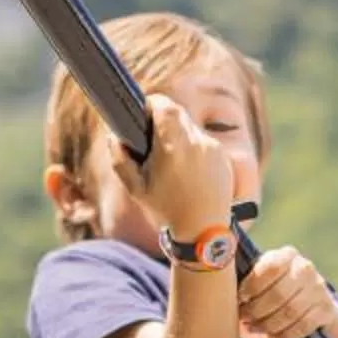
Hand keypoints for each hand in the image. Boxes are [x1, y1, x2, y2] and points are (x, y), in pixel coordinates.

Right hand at [115, 93, 233, 237]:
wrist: (204, 233)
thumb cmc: (167, 212)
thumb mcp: (135, 188)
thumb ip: (119, 158)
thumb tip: (113, 136)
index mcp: (173, 147)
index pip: (165, 106)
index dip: (153, 104)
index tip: (144, 112)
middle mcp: (197, 143)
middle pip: (179, 114)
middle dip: (164, 119)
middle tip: (153, 135)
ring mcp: (214, 149)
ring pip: (192, 128)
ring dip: (179, 136)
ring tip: (170, 161)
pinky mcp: (225, 158)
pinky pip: (205, 143)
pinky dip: (194, 149)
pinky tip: (188, 172)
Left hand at [238, 245, 337, 337]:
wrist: (311, 298)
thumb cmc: (275, 286)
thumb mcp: (264, 273)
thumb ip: (248, 276)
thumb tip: (221, 285)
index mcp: (287, 255)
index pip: (269, 268)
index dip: (252, 287)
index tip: (240, 299)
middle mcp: (306, 269)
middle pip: (278, 295)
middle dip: (257, 310)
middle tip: (244, 318)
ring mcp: (319, 289)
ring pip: (290, 313)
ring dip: (268, 324)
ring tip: (255, 327)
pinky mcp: (326, 309)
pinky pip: (302, 326)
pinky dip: (284, 334)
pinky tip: (272, 334)